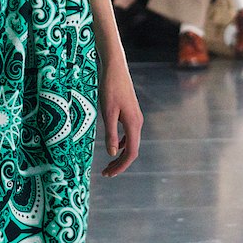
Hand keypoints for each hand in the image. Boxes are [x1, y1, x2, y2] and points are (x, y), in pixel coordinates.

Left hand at [100, 61, 143, 177]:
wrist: (114, 67)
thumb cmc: (109, 88)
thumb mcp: (107, 112)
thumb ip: (110, 133)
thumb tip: (112, 154)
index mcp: (133, 124)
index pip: (131, 153)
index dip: (121, 166)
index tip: (109, 174)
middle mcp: (137, 122)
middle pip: (131, 150)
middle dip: (119, 164)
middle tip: (106, 174)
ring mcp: (135, 117)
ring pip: (131, 142)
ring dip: (120, 154)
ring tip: (108, 163)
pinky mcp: (130, 112)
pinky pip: (129, 133)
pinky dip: (121, 143)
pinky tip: (113, 144)